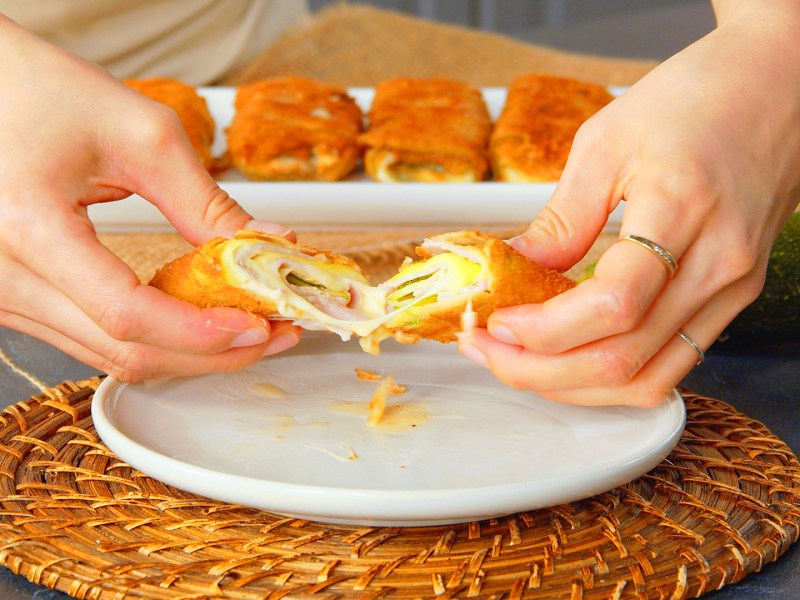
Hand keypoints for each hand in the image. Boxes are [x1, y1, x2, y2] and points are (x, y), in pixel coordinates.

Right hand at [0, 15, 299, 381]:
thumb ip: (206, 203)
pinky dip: (152, 338)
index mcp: (28, 225)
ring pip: (110, 355)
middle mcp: (3, 276)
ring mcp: (3, 296)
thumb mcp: (142, 135)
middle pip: (124, 350)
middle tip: (270, 332)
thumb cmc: (47, 93)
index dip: (202, 331)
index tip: (259, 325)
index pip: (127, 313)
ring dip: (186, 352)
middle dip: (210, 352)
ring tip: (244, 326)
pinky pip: (92, 339)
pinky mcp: (15, 300)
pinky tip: (194, 319)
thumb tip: (267, 246)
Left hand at [459, 1, 799, 405]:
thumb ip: (562, 217)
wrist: (776, 85)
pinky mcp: (731, 299)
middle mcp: (718, 264)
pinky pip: (671, 365)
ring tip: (518, 362)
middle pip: (623, 358)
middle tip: (486, 350)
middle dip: (538, 370)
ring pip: (647, 380)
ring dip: (571, 386)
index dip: (543, 329)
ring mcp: (731, 289)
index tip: (494, 322)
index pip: (613, 304)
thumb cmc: (696, 98)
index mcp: (683, 209)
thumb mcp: (608, 141)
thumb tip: (514, 268)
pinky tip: (570, 359)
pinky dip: (612, 377)